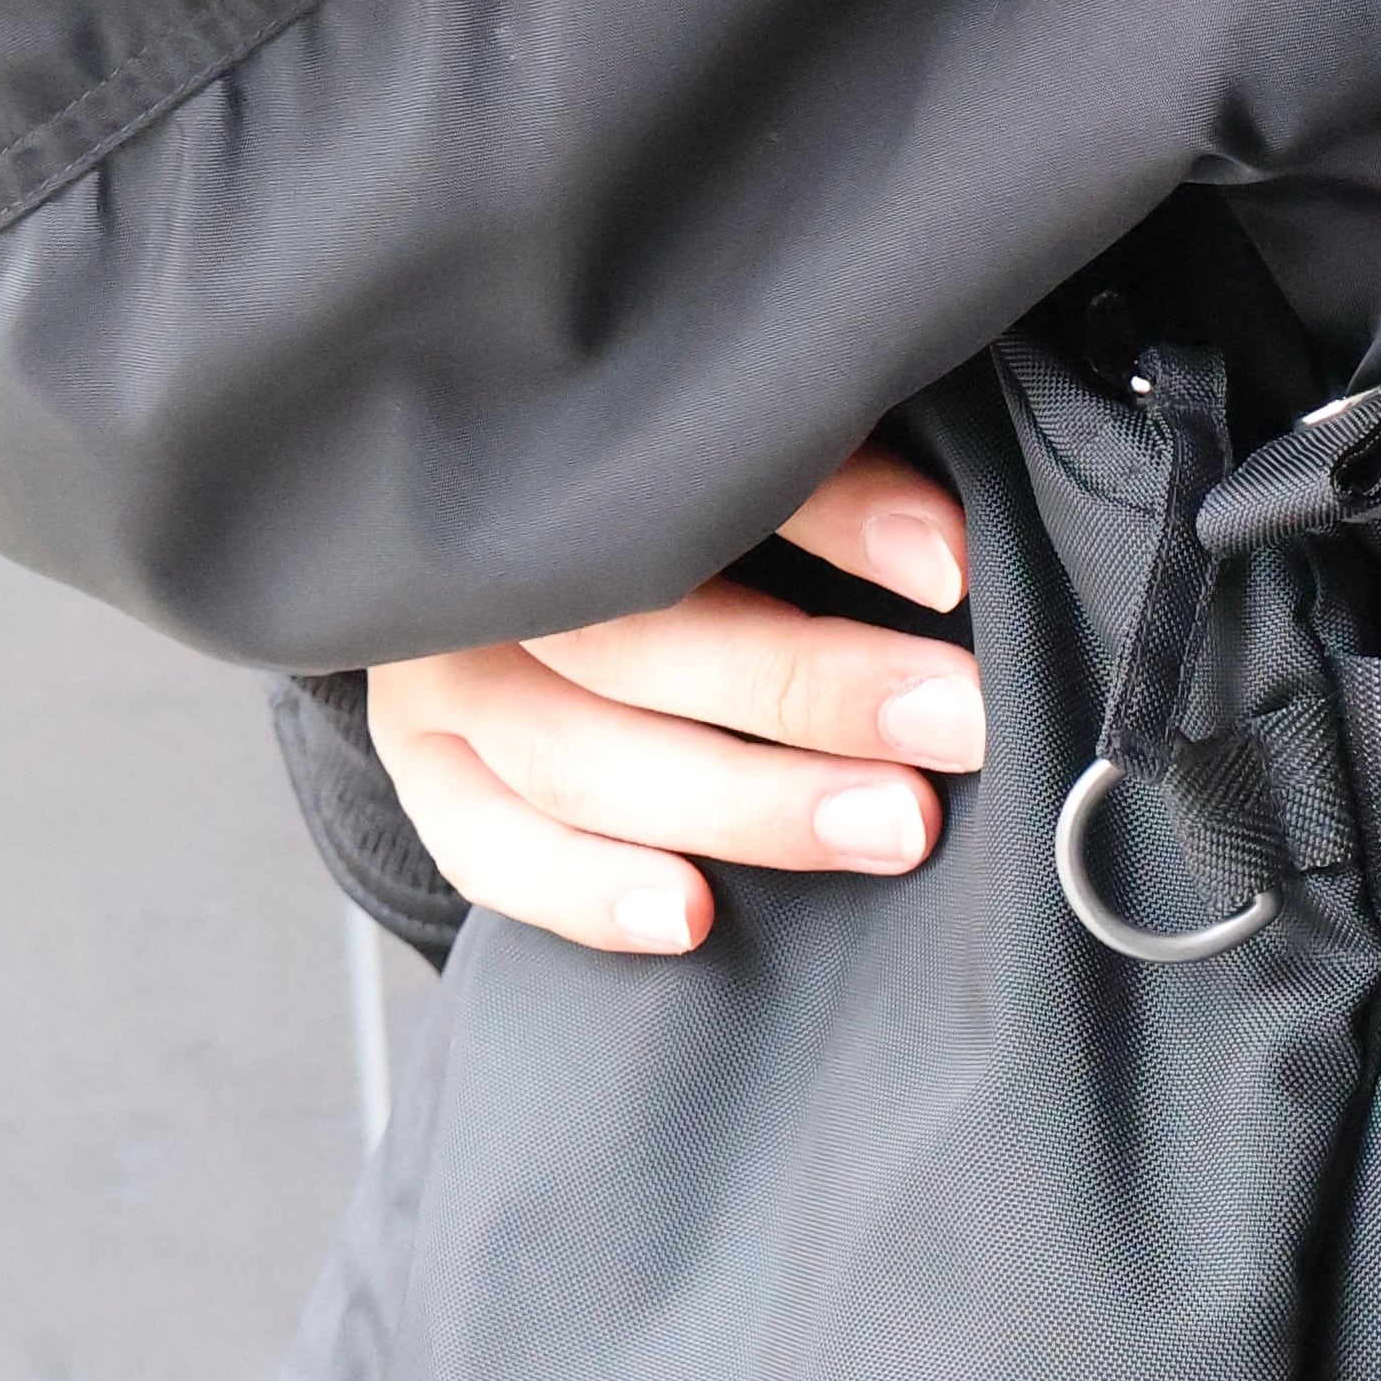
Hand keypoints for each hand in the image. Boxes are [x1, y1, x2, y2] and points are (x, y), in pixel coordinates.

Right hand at [364, 448, 979, 957]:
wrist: (491, 556)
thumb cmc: (645, 506)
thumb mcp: (730, 465)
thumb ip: (832, 484)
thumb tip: (943, 554)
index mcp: (552, 465)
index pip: (686, 491)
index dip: (830, 522)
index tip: (950, 569)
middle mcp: (482, 576)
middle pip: (636, 645)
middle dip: (809, 691)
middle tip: (954, 723)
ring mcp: (437, 684)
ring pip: (579, 763)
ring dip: (745, 806)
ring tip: (890, 826)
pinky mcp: (426, 777)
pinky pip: (493, 853)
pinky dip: (589, 893)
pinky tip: (693, 915)